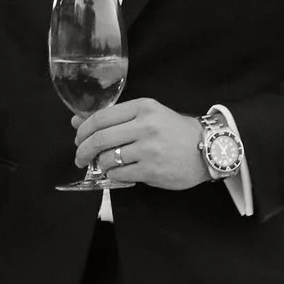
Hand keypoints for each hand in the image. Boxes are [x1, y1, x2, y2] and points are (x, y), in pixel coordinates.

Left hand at [73, 98, 207, 193]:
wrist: (207, 149)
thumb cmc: (175, 132)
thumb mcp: (148, 115)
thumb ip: (115, 118)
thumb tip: (77, 122)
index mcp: (143, 108)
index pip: (101, 117)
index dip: (83, 130)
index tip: (78, 138)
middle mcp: (145, 126)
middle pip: (100, 138)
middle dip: (83, 150)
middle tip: (80, 157)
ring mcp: (149, 149)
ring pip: (108, 158)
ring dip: (100, 165)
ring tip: (103, 166)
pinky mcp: (152, 170)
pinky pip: (120, 175)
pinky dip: (113, 176)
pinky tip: (117, 173)